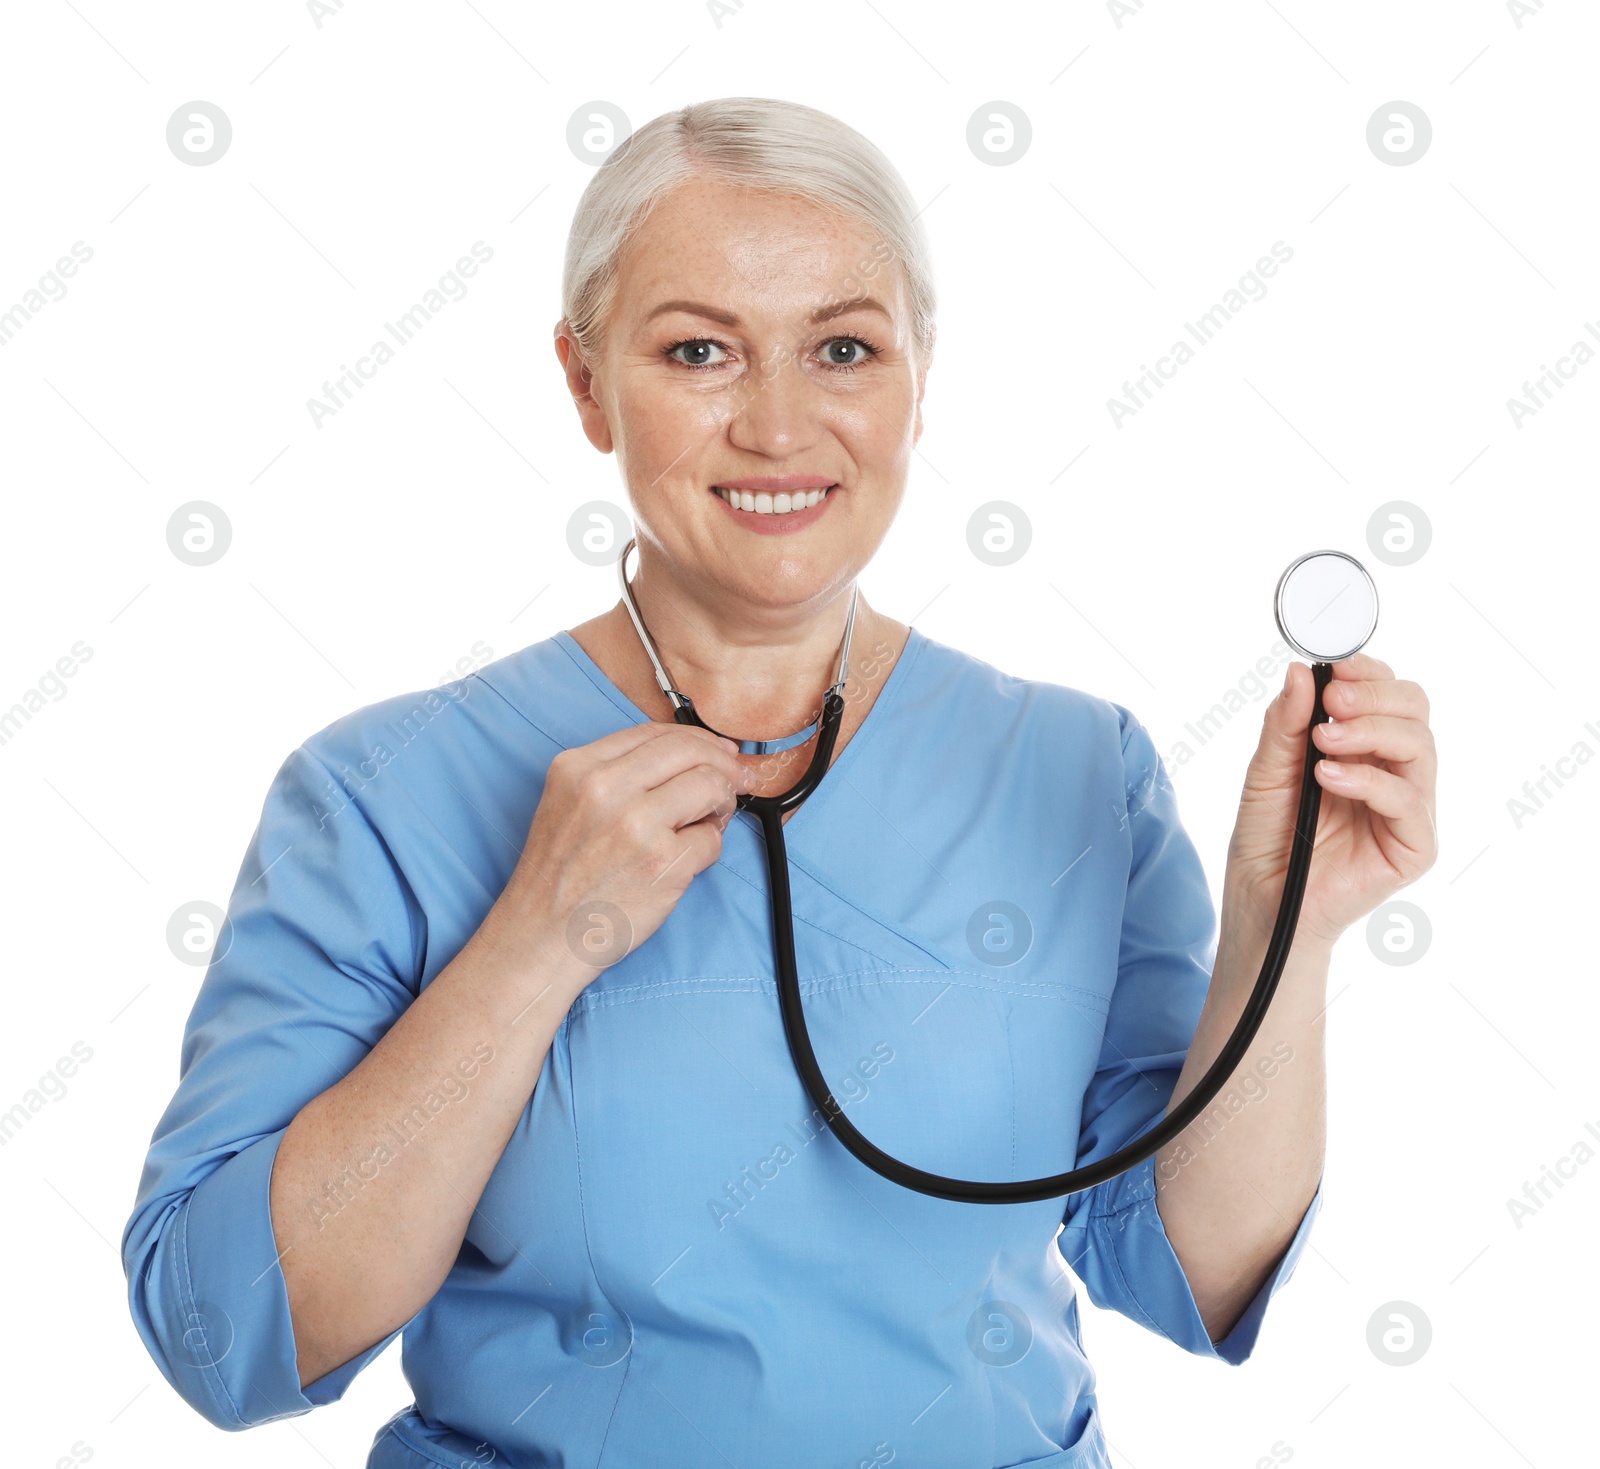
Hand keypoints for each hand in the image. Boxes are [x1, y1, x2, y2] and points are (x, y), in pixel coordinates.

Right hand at [493, 722, 757, 979]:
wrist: (540, 938)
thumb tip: (693, 755)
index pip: (655, 733)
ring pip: (710, 786)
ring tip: (711, 822)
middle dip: (724, 763)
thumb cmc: (558, 878)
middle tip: (740, 779)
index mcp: (578, 767)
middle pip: (690, 751)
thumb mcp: (567, 804)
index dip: (697, 739)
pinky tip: (687, 860)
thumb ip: (617, 774)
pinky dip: (708, 849)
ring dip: (722, 803)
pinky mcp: (662, 863)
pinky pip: (711, 840)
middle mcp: (605, 788)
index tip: (719, 752)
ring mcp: (635, 825)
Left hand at [1222, 652, 1438, 950]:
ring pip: (1420, 747)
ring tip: (1323, 739)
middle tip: (1335, 698)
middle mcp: (1392, 773)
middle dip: (1376, 694)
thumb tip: (1299, 672)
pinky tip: (1330, 778)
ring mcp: (1407, 810)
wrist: (1261, 902)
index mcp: (1363, 748)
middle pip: (1415, 711)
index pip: (1388, 694)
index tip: (1334, 665)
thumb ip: (1285, 725)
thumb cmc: (1267, 839)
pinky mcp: (1414, 847)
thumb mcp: (1266, 772)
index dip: (1368, 673)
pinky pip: (1410, 801)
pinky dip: (1370, 781)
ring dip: (1371, 731)